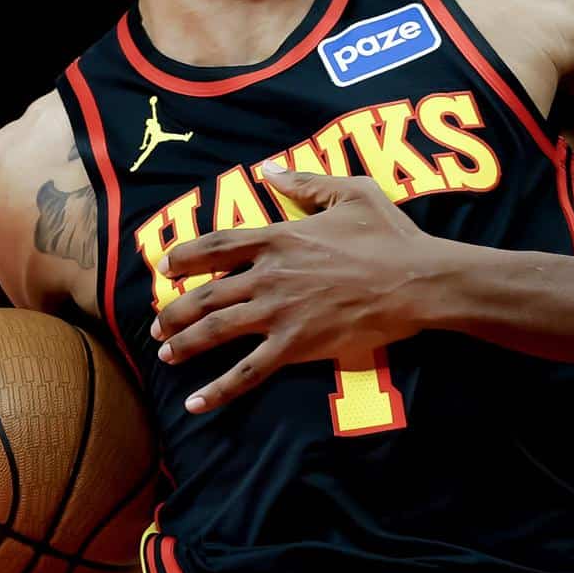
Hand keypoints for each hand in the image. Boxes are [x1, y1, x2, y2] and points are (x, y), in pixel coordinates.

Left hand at [150, 168, 431, 411]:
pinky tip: (195, 403)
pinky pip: (248, 371)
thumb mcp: (352, 194)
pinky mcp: (296, 345)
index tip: (165, 268)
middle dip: (174, 309)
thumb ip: (307, 183)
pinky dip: (219, 389)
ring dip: (185, 343)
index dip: (185, 257)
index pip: (217, 246)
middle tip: (157, 322)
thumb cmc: (390, 236)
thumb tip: (270, 169)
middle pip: (206, 294)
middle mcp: (269, 275)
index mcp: (280, 237)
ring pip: (216, 330)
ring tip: (166, 354)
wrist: (416, 281)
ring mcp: (279, 312)